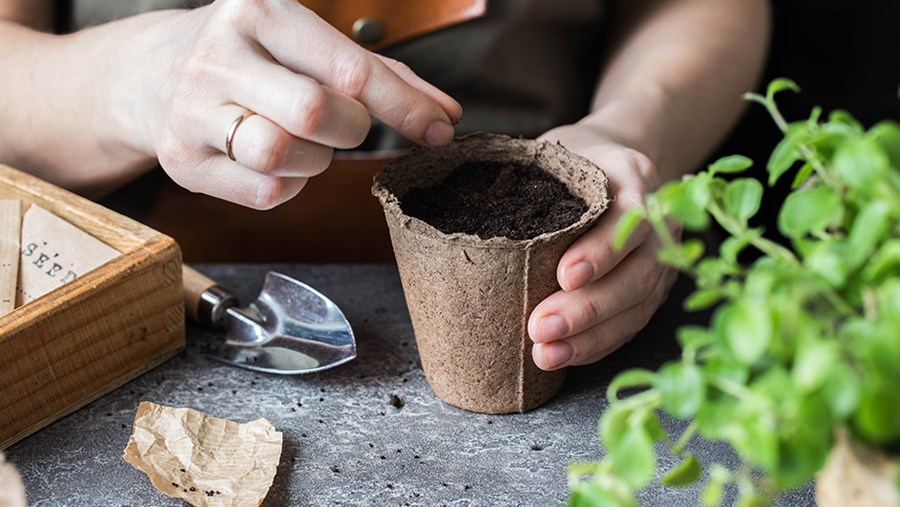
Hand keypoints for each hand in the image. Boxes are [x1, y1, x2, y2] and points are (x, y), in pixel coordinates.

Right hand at [116, 0, 459, 207]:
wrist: (152, 75)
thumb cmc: (255, 57)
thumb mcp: (307, 44)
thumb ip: (380, 75)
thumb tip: (446, 114)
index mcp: (259, 11)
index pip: (347, 67)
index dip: (403, 104)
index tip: (440, 129)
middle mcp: (218, 56)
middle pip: (316, 113)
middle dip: (352, 128)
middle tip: (346, 123)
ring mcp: (192, 110)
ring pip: (284, 156)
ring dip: (316, 159)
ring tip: (303, 139)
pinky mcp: (181, 161)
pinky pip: (265, 192)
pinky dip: (290, 185)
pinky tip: (278, 161)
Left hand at [528, 125, 678, 369]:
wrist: (612, 163)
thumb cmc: (571, 160)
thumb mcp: (556, 151)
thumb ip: (533, 176)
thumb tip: (470, 208)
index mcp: (634, 177)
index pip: (630, 218)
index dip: (601, 250)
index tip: (564, 275)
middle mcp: (662, 222)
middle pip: (638, 273)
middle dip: (588, 308)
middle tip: (541, 327)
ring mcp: (661, 260)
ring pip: (637, 307)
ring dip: (590, 336)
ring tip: (546, 353)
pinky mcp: (652, 291)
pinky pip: (630, 325)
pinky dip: (597, 345)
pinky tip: (564, 356)